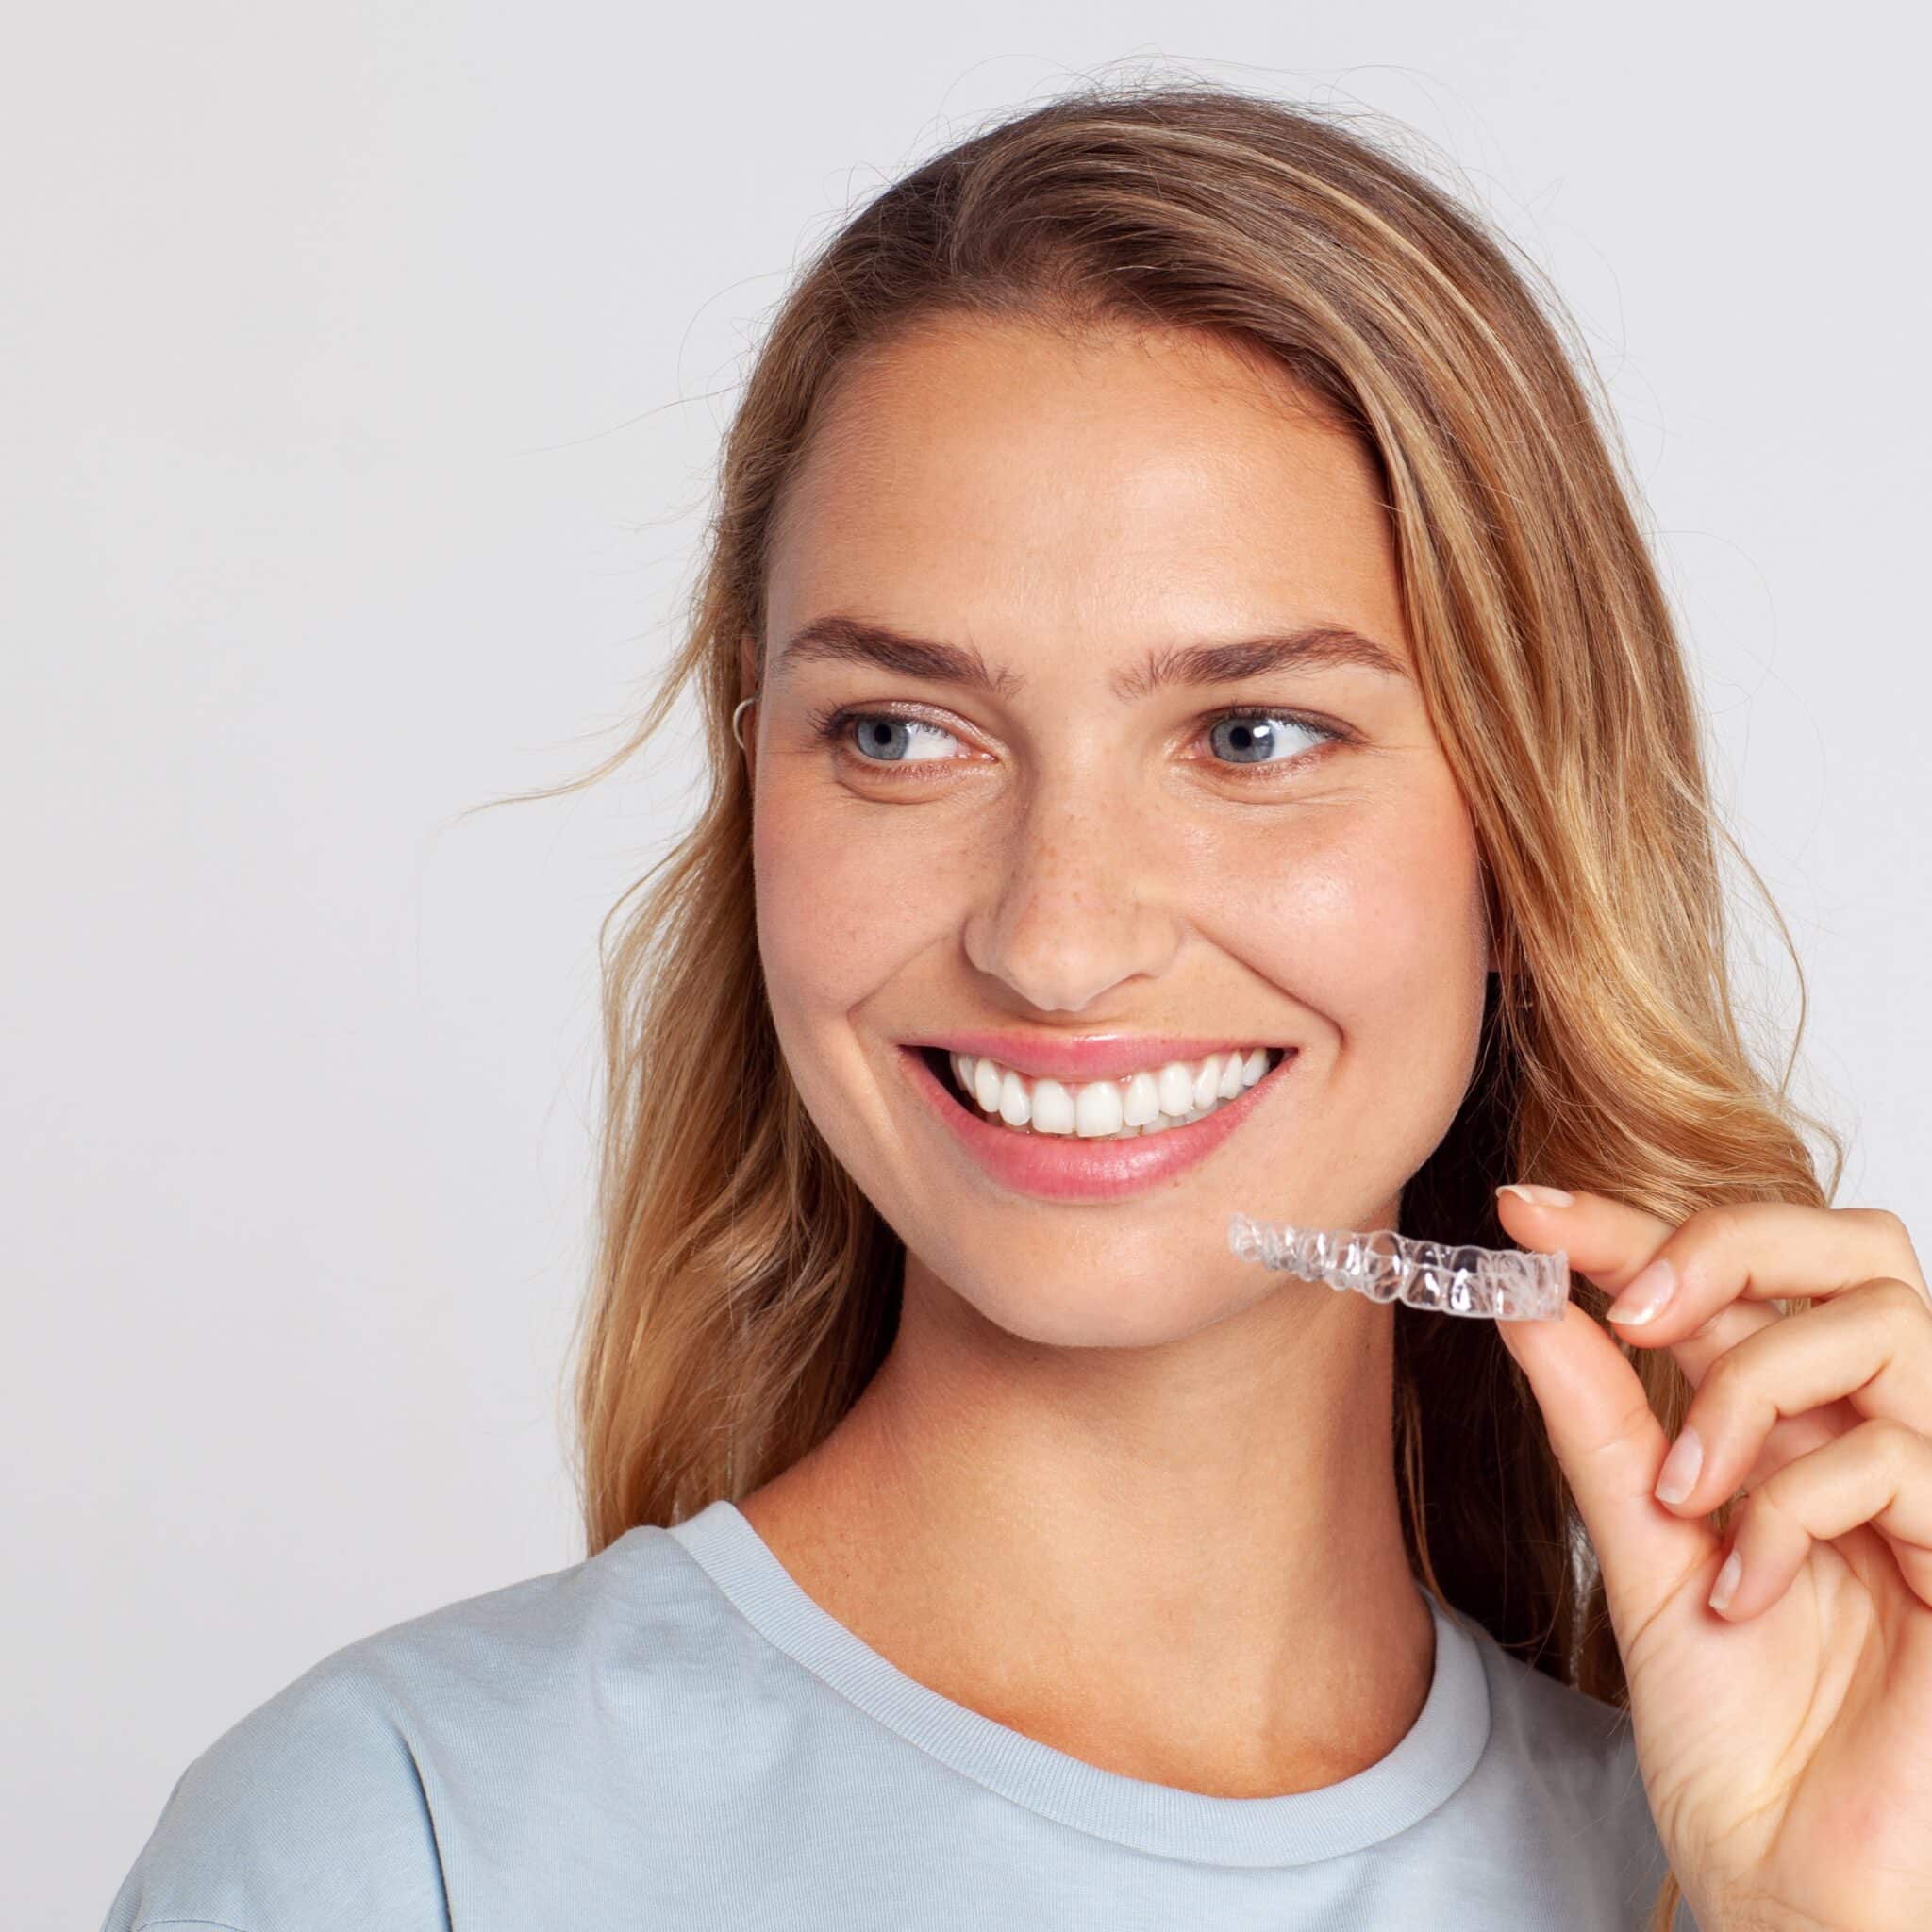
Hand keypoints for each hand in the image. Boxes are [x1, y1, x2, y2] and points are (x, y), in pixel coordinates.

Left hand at [1491, 1186, 1931, 1931]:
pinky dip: (1788, 1509)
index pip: (1731, 1273)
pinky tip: (1738, 1591)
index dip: (1628, 1223)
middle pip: (1849, 1245)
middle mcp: (1876, 1433)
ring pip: (1881, 1322)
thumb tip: (1526, 1298)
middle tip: (1627, 1308)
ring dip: (1751, 1389)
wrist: (1789, 1879)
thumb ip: (1598, 1420)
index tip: (1520, 1209)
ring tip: (1683, 1493)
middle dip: (1722, 1244)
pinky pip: (1899, 1457)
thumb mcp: (1640, 1545)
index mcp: (1795, 1422)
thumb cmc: (1735, 1729)